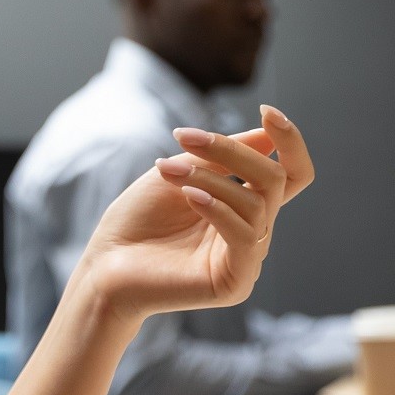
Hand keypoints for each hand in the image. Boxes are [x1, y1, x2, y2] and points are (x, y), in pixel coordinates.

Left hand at [74, 105, 315, 321]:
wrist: (102, 266)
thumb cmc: (137, 221)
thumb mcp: (180, 173)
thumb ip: (222, 156)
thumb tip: (267, 131)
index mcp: (245, 206)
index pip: (291, 174)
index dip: (289, 142)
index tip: (266, 111)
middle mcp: (253, 231)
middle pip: (273, 179)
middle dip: (232, 150)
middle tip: (183, 138)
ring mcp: (247, 259)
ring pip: (256, 203)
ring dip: (208, 179)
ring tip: (167, 170)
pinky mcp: (235, 283)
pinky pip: (244, 236)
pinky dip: (218, 209)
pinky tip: (189, 197)